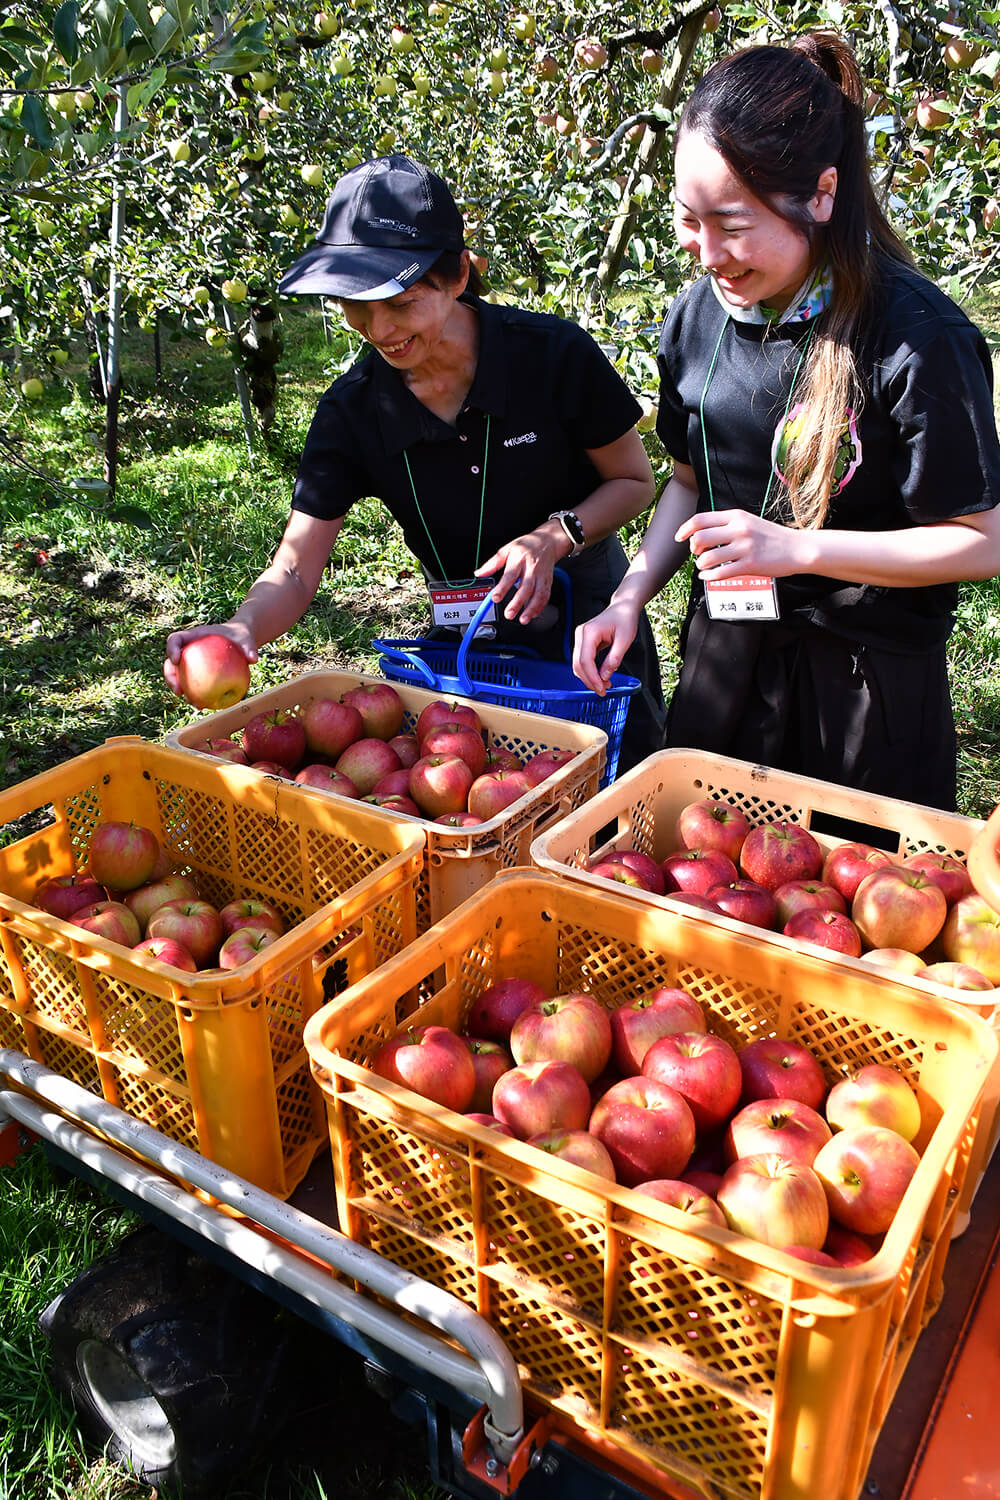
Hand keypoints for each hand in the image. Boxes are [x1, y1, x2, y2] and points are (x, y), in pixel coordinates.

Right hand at [162, 621, 256, 695]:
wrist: (240, 642)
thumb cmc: (241, 637)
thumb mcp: (246, 639)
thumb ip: (249, 647)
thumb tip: (253, 659)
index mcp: (192, 636)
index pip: (175, 640)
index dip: (171, 649)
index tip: (176, 660)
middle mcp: (187, 650)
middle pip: (170, 663)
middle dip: (170, 677)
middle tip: (179, 690)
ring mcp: (190, 663)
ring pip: (178, 677)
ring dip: (180, 691)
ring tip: (191, 702)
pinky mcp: (197, 674)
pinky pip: (193, 685)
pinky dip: (195, 695)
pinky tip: (203, 706)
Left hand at [474, 528, 562, 623]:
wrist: (547, 542)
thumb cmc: (526, 546)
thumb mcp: (507, 549)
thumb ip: (492, 563)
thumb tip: (479, 573)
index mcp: (519, 559)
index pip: (510, 575)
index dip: (502, 588)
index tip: (495, 598)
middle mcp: (531, 568)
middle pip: (526, 587)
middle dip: (518, 603)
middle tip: (509, 614)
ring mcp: (541, 576)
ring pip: (539, 594)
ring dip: (531, 608)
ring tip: (523, 619)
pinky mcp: (548, 581)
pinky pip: (546, 595)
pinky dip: (540, 606)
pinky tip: (533, 614)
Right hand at [572, 599, 640, 695]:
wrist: (623, 608)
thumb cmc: (625, 619)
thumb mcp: (625, 639)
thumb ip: (614, 658)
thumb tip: (605, 676)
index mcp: (589, 632)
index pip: (585, 660)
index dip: (592, 677)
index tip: (602, 689)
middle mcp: (580, 634)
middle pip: (578, 664)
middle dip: (589, 680)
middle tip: (603, 691)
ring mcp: (580, 638)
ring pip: (578, 664)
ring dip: (589, 678)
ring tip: (604, 685)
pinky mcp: (583, 642)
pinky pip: (582, 661)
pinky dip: (589, 671)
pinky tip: (600, 677)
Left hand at [674, 509, 808, 579]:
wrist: (798, 548)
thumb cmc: (772, 537)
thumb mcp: (749, 521)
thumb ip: (727, 524)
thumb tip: (700, 533)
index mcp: (736, 516)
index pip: (700, 519)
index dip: (684, 529)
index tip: (679, 537)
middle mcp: (739, 529)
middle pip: (699, 538)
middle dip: (693, 549)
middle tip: (697, 554)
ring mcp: (744, 548)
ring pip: (707, 558)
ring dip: (701, 565)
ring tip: (705, 567)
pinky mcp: (750, 565)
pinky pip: (720, 573)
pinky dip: (709, 577)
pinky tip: (709, 577)